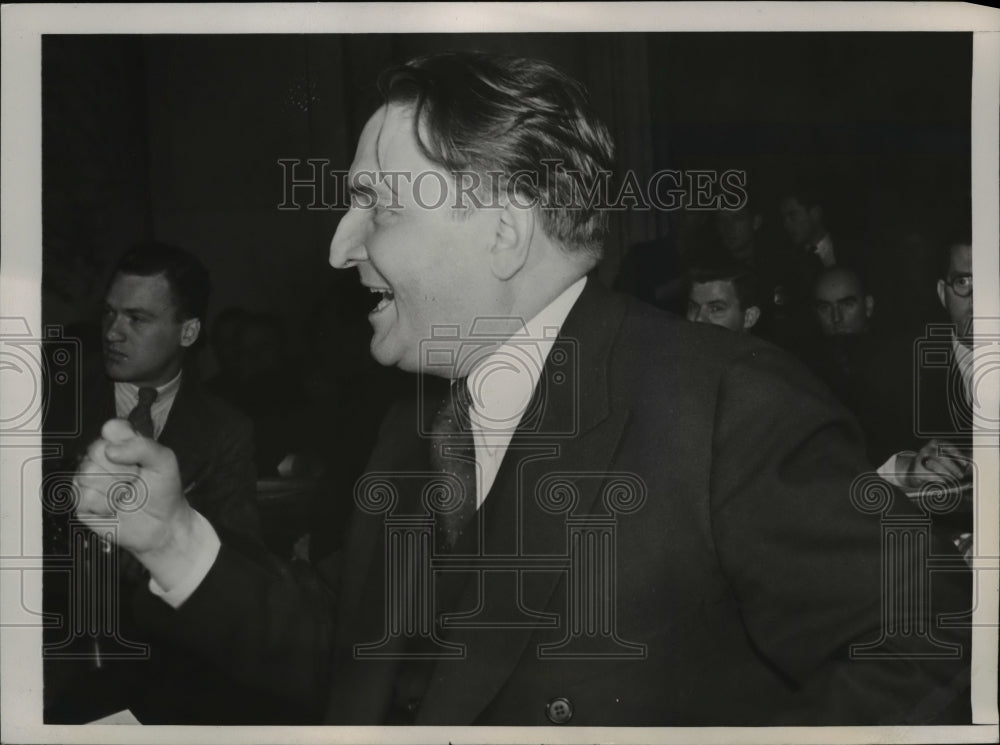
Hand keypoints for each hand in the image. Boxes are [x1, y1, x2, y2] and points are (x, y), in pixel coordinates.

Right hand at [74, 418, 192, 566]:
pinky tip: (115, 508)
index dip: (125, 443)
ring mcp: (88, 479)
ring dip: (115, 489)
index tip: (140, 458)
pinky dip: (105, 506)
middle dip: (123, 469)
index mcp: (120, 443)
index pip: (110, 428)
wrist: (162, 525)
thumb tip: (111, 450)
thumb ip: (143, 446)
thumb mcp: (164, 461)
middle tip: (136, 479)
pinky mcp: (80, 502)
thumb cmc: (163, 490)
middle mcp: (100, 457)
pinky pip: (84, 497)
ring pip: (88, 474)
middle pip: (96, 450)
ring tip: (126, 494)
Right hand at [898, 439, 970, 488]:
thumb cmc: (933, 463)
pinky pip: (928, 474)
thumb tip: (969, 466)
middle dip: (953, 468)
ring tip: (952, 480)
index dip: (957, 455)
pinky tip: (943, 481)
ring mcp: (920, 458)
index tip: (964, 463)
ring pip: (935, 466)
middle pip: (941, 457)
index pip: (947, 446)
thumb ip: (955, 459)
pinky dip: (937, 478)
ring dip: (946, 474)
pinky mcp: (916, 468)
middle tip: (960, 475)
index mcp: (935, 443)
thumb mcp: (943, 457)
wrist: (913, 468)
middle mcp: (927, 449)